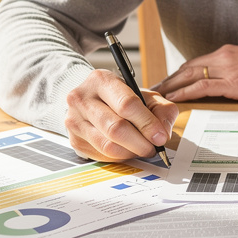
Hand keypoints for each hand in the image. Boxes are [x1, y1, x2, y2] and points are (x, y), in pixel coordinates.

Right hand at [64, 69, 178, 161]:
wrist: (92, 101)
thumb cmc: (121, 98)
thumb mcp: (145, 96)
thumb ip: (162, 110)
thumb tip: (162, 134)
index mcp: (101, 80)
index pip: (126, 104)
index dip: (147, 123)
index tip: (160, 136)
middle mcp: (82, 98)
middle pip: (116, 128)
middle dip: (140, 143)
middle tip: (153, 148)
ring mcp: (74, 120)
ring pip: (108, 146)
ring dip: (131, 152)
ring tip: (142, 149)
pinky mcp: (74, 140)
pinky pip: (101, 155)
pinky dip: (119, 157)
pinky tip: (127, 150)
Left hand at [153, 44, 237, 101]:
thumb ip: (236, 69)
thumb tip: (227, 82)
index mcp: (228, 53)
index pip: (196, 62)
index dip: (178, 73)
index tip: (167, 81)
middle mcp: (224, 57)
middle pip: (188, 67)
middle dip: (169, 79)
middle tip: (154, 89)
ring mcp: (227, 69)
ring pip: (190, 75)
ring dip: (171, 86)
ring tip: (157, 96)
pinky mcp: (233, 82)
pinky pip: (201, 87)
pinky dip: (185, 92)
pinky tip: (174, 98)